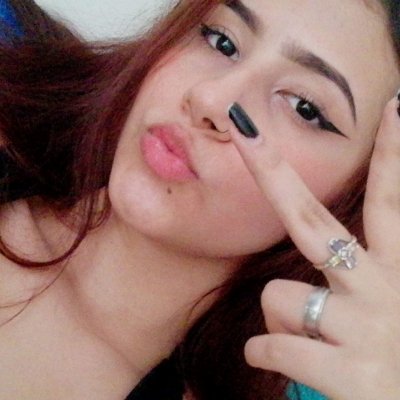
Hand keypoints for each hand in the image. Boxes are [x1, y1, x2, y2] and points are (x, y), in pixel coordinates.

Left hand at [229, 97, 399, 399]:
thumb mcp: (396, 310)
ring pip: (277, 297)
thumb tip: (314, 273)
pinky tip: (282, 365)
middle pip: (311, 219)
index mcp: (399, 272)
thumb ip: (372, 279)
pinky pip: (269, 347)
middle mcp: (382, 290)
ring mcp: (362, 330)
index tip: (394, 107)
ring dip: (282, 318)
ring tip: (313, 341)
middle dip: (274, 170)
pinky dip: (265, 354)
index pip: (393, 202)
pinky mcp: (347, 374)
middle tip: (244, 128)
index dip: (395, 154)